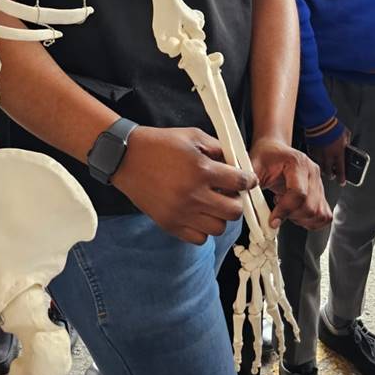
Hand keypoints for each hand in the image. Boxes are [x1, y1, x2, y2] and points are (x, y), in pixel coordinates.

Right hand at [113, 126, 256, 244]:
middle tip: (229, 194)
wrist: (126, 157)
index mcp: (201, 169)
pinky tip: (198, 214)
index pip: (239, 183)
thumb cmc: (161, 143)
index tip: (248, 181)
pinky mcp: (169, 224)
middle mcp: (193, 194)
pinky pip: (199, 238)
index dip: (248, 181)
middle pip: (233, 211)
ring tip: (211, 204)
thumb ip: (218, 149)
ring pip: (218, 228)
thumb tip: (237, 164)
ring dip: (220, 216)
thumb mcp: (193, 136)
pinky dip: (203, 229)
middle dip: (236, 202)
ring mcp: (180, 213)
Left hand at [250, 136, 331, 230]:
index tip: (273, 220)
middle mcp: (313, 172)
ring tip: (287, 210)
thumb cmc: (266, 156)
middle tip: (278, 212)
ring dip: (302, 220)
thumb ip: (249, 182)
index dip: (285, 210)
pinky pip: (324, 215)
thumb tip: (239, 198)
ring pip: (320, 214)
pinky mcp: (321, 193)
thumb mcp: (253, 165)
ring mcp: (319, 183)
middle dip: (292, 216)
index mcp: (298, 163)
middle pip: (311, 207)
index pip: (299, 193)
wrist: (275, 150)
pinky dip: (311, 221)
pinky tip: (297, 214)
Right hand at [307, 128, 350, 184]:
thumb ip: (347, 142)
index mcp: (338, 153)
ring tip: (325, 167)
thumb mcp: (346, 135)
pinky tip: (318, 157)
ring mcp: (319, 154)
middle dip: (331, 175)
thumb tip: (347, 146)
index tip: (342, 182)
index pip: (341, 170)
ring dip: (324, 168)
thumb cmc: (334, 127)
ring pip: (320, 166)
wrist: (321, 122)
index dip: (341, 178)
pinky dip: (316, 159)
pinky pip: (314, 158)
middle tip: (332, 175)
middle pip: (329, 172)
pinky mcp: (312, 149)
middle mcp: (328, 156)